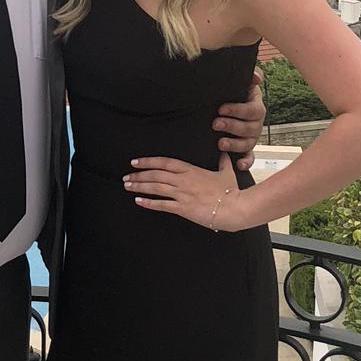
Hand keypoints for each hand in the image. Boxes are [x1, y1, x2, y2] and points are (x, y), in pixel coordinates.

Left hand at [123, 151, 250, 232]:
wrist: (234, 208)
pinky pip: (162, 205)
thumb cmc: (231, 190)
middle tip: (126, 175)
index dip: (148, 161)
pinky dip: (148, 202)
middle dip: (139, 174)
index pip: (165, 162)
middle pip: (156, 175)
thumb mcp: (226, 172)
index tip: (136, 161)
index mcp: (191, 170)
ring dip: (139, 186)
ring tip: (127, 185)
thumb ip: (223, 161)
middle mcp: (183, 180)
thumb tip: (224, 152)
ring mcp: (182, 194)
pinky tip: (138, 201)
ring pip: (156, 188)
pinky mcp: (183, 208)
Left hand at [213, 66, 264, 170]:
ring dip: (235, 145)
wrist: (224, 108)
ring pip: (248, 144)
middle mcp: (256, 123)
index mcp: (255, 107)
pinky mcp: (246, 149)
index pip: (251, 110)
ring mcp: (252, 137)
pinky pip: (250, 157)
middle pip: (249, 128)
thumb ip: (249, 77)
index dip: (237, 110)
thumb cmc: (233, 93)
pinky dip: (246, 162)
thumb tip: (257, 77)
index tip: (221, 109)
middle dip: (232, 126)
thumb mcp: (240, 83)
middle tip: (215, 124)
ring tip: (220, 144)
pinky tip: (239, 165)